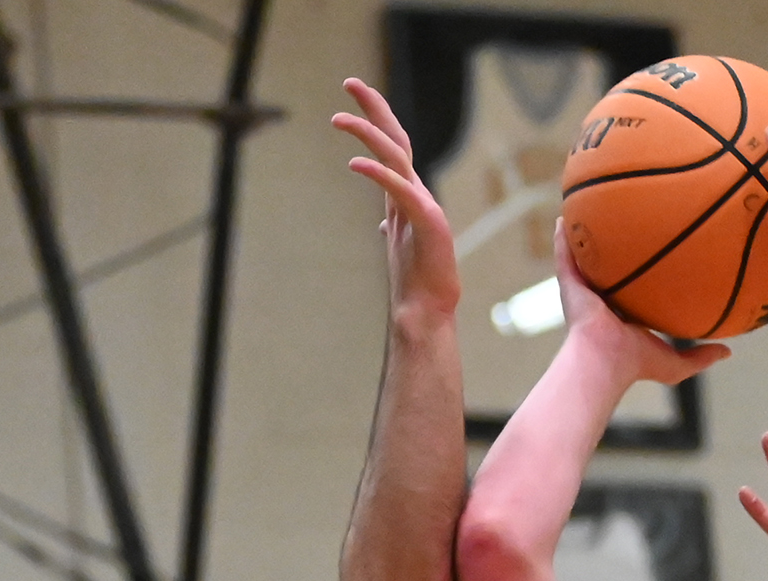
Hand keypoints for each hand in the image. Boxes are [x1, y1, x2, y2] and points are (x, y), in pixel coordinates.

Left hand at [334, 80, 458, 319]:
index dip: (376, 117)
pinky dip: (379, 174)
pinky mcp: (428, 223)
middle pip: (395, 138)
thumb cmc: (417, 281)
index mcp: (407, 196)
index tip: (353, 95)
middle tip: (350, 82)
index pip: (392, 145)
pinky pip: (399, 191)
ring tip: (339, 119)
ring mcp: (424, 206)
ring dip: (368, 134)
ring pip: (396, 157)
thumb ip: (394, 227)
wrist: (427, 311)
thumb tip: (383, 223)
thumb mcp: (400, 246)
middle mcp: (416, 194)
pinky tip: (355, 163)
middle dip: (374, 108)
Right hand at [554, 226, 730, 386]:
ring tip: (585, 211)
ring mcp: (582, 294)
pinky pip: (564, 257)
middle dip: (611, 252)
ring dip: (583, 239)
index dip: (639, 275)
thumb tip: (727, 351)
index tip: (650, 257)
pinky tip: (563, 217)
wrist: (605, 361)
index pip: (631, 291)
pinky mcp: (568, 286)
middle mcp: (601, 303)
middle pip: (607, 271)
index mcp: (622, 318)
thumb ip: (700, 357)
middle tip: (621, 225)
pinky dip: (562, 238)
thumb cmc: (636, 365)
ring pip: (583, 260)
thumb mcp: (676, 363)